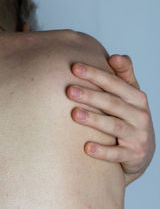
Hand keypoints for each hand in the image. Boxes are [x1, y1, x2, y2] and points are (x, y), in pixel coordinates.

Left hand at [66, 54, 154, 185]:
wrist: (142, 151)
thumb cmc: (129, 116)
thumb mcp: (130, 95)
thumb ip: (123, 75)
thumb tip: (117, 56)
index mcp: (136, 97)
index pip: (114, 83)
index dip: (95, 74)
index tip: (74, 67)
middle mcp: (139, 115)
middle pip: (112, 103)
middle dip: (90, 96)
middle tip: (69, 90)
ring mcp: (137, 136)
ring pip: (114, 126)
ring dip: (94, 120)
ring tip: (74, 114)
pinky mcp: (133, 155)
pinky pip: (117, 154)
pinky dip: (102, 151)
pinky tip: (86, 147)